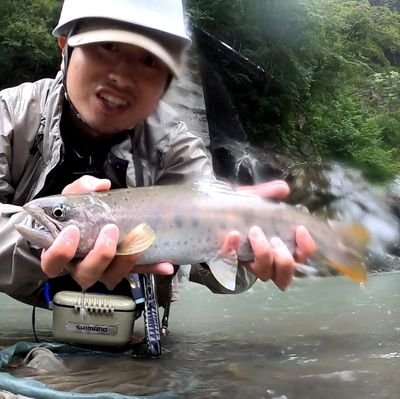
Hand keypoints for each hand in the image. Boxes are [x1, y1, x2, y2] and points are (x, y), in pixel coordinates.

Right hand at [40, 175, 173, 289]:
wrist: (90, 223)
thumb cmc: (75, 215)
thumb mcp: (73, 198)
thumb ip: (82, 188)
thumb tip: (101, 185)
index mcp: (62, 253)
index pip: (52, 263)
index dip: (60, 253)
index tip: (71, 232)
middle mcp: (81, 266)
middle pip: (86, 274)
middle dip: (100, 255)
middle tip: (110, 230)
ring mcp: (104, 270)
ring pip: (112, 277)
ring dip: (127, 261)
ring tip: (138, 242)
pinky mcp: (123, 268)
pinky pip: (138, 272)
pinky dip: (152, 268)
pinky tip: (165, 265)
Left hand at [221, 180, 315, 290]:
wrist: (210, 216)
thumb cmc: (239, 212)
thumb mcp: (253, 201)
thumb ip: (268, 195)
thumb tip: (283, 188)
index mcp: (279, 248)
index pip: (301, 257)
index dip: (306, 248)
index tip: (300, 229)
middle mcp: (267, 262)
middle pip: (284, 277)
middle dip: (284, 260)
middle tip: (275, 240)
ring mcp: (248, 264)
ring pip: (263, 273)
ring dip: (263, 254)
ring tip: (255, 232)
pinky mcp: (228, 262)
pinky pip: (231, 262)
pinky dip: (233, 249)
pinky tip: (233, 235)